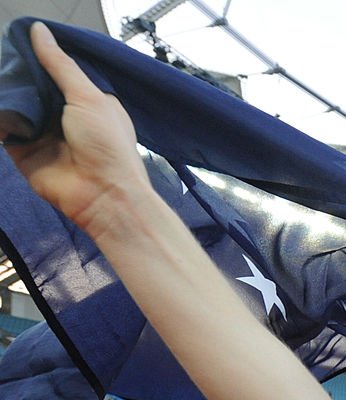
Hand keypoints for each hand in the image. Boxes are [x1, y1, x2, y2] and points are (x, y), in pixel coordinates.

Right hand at [4, 22, 149, 231]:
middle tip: (5, 56)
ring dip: (7, 92)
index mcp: (87, 103)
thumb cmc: (108, 147)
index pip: (58, 74)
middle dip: (19, 73)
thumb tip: (39, 32)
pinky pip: (5, 128)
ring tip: (1, 78)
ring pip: (18, 105)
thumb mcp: (88, 96)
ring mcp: (44, 135)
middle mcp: (65, 118)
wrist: (105, 196)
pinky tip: (0, 103)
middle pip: (34, 87)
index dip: (42, 58)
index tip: (22, 40)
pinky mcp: (25, 152)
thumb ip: (60, 65)